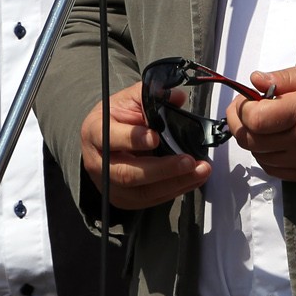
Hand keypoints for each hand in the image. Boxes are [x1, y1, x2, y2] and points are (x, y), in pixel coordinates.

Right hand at [80, 80, 211, 208]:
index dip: (132, 139)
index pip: (110, 138)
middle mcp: (98, 163)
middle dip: (162, 169)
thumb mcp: (128, 100)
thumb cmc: (116, 119)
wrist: (101, 142)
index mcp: (95, 132)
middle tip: (189, 161)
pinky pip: (151, 199)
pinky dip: (176, 189)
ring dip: (176, 183)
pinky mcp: (124, 199)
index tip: (155, 137)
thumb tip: (178, 97)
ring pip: (142, 191)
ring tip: (201, 170)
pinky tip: (193, 178)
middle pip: (128, 173)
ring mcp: (110, 185)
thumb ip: (151, 96)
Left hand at [226, 60, 295, 183]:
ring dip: (252, 141)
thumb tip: (256, 79)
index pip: (255, 118)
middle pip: (251, 140)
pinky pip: (276, 171)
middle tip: (242, 110)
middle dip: (239, 123)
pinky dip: (267, 157)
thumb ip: (287, 77)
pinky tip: (272, 143)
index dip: (243, 108)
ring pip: (260, 157)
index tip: (246, 98)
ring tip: (260, 125)